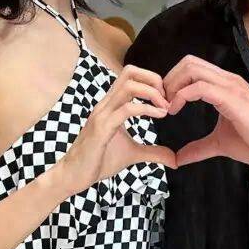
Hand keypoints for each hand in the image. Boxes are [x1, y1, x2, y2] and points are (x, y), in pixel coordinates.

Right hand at [61, 65, 176, 192]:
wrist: (73, 176)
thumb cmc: (99, 161)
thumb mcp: (132, 154)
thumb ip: (153, 152)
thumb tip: (174, 159)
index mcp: (111, 105)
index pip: (130, 76)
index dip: (152, 80)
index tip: (166, 99)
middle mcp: (106, 104)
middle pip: (129, 72)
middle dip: (153, 79)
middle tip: (167, 98)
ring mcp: (103, 114)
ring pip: (128, 86)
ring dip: (152, 93)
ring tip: (164, 107)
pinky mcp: (102, 128)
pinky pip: (126, 109)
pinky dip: (147, 109)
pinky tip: (159, 116)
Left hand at [164, 56, 248, 170]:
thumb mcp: (221, 144)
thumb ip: (199, 147)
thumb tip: (179, 158)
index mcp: (225, 87)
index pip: (193, 69)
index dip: (173, 83)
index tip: (164, 105)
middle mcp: (227, 81)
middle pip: (188, 62)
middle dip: (168, 80)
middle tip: (161, 104)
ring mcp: (231, 87)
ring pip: (192, 69)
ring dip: (172, 85)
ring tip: (167, 107)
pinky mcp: (232, 98)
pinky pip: (199, 87)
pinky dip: (181, 96)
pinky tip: (175, 110)